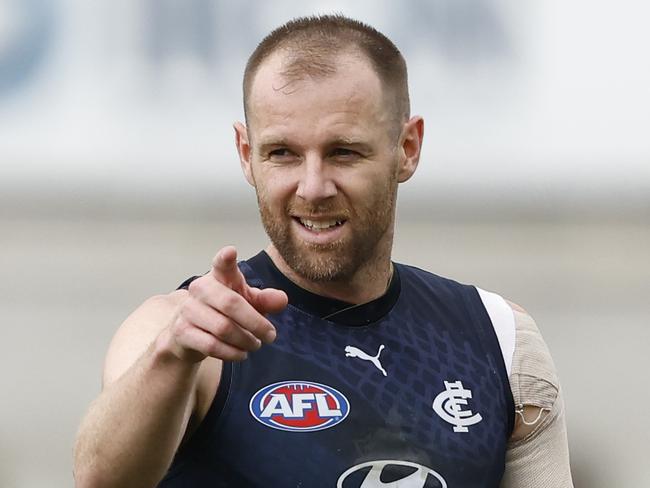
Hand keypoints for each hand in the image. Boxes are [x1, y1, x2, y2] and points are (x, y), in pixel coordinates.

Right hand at [166, 246, 287, 361]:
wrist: (189, 333)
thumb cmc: (223, 312)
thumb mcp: (247, 303)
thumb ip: (265, 300)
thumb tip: (282, 299)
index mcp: (219, 276)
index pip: (221, 264)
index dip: (225, 258)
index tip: (231, 252)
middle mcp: (200, 289)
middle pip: (231, 304)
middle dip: (256, 322)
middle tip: (270, 335)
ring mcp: (188, 309)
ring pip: (223, 328)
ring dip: (245, 340)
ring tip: (255, 344)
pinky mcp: (182, 331)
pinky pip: (212, 345)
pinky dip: (232, 353)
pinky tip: (241, 353)